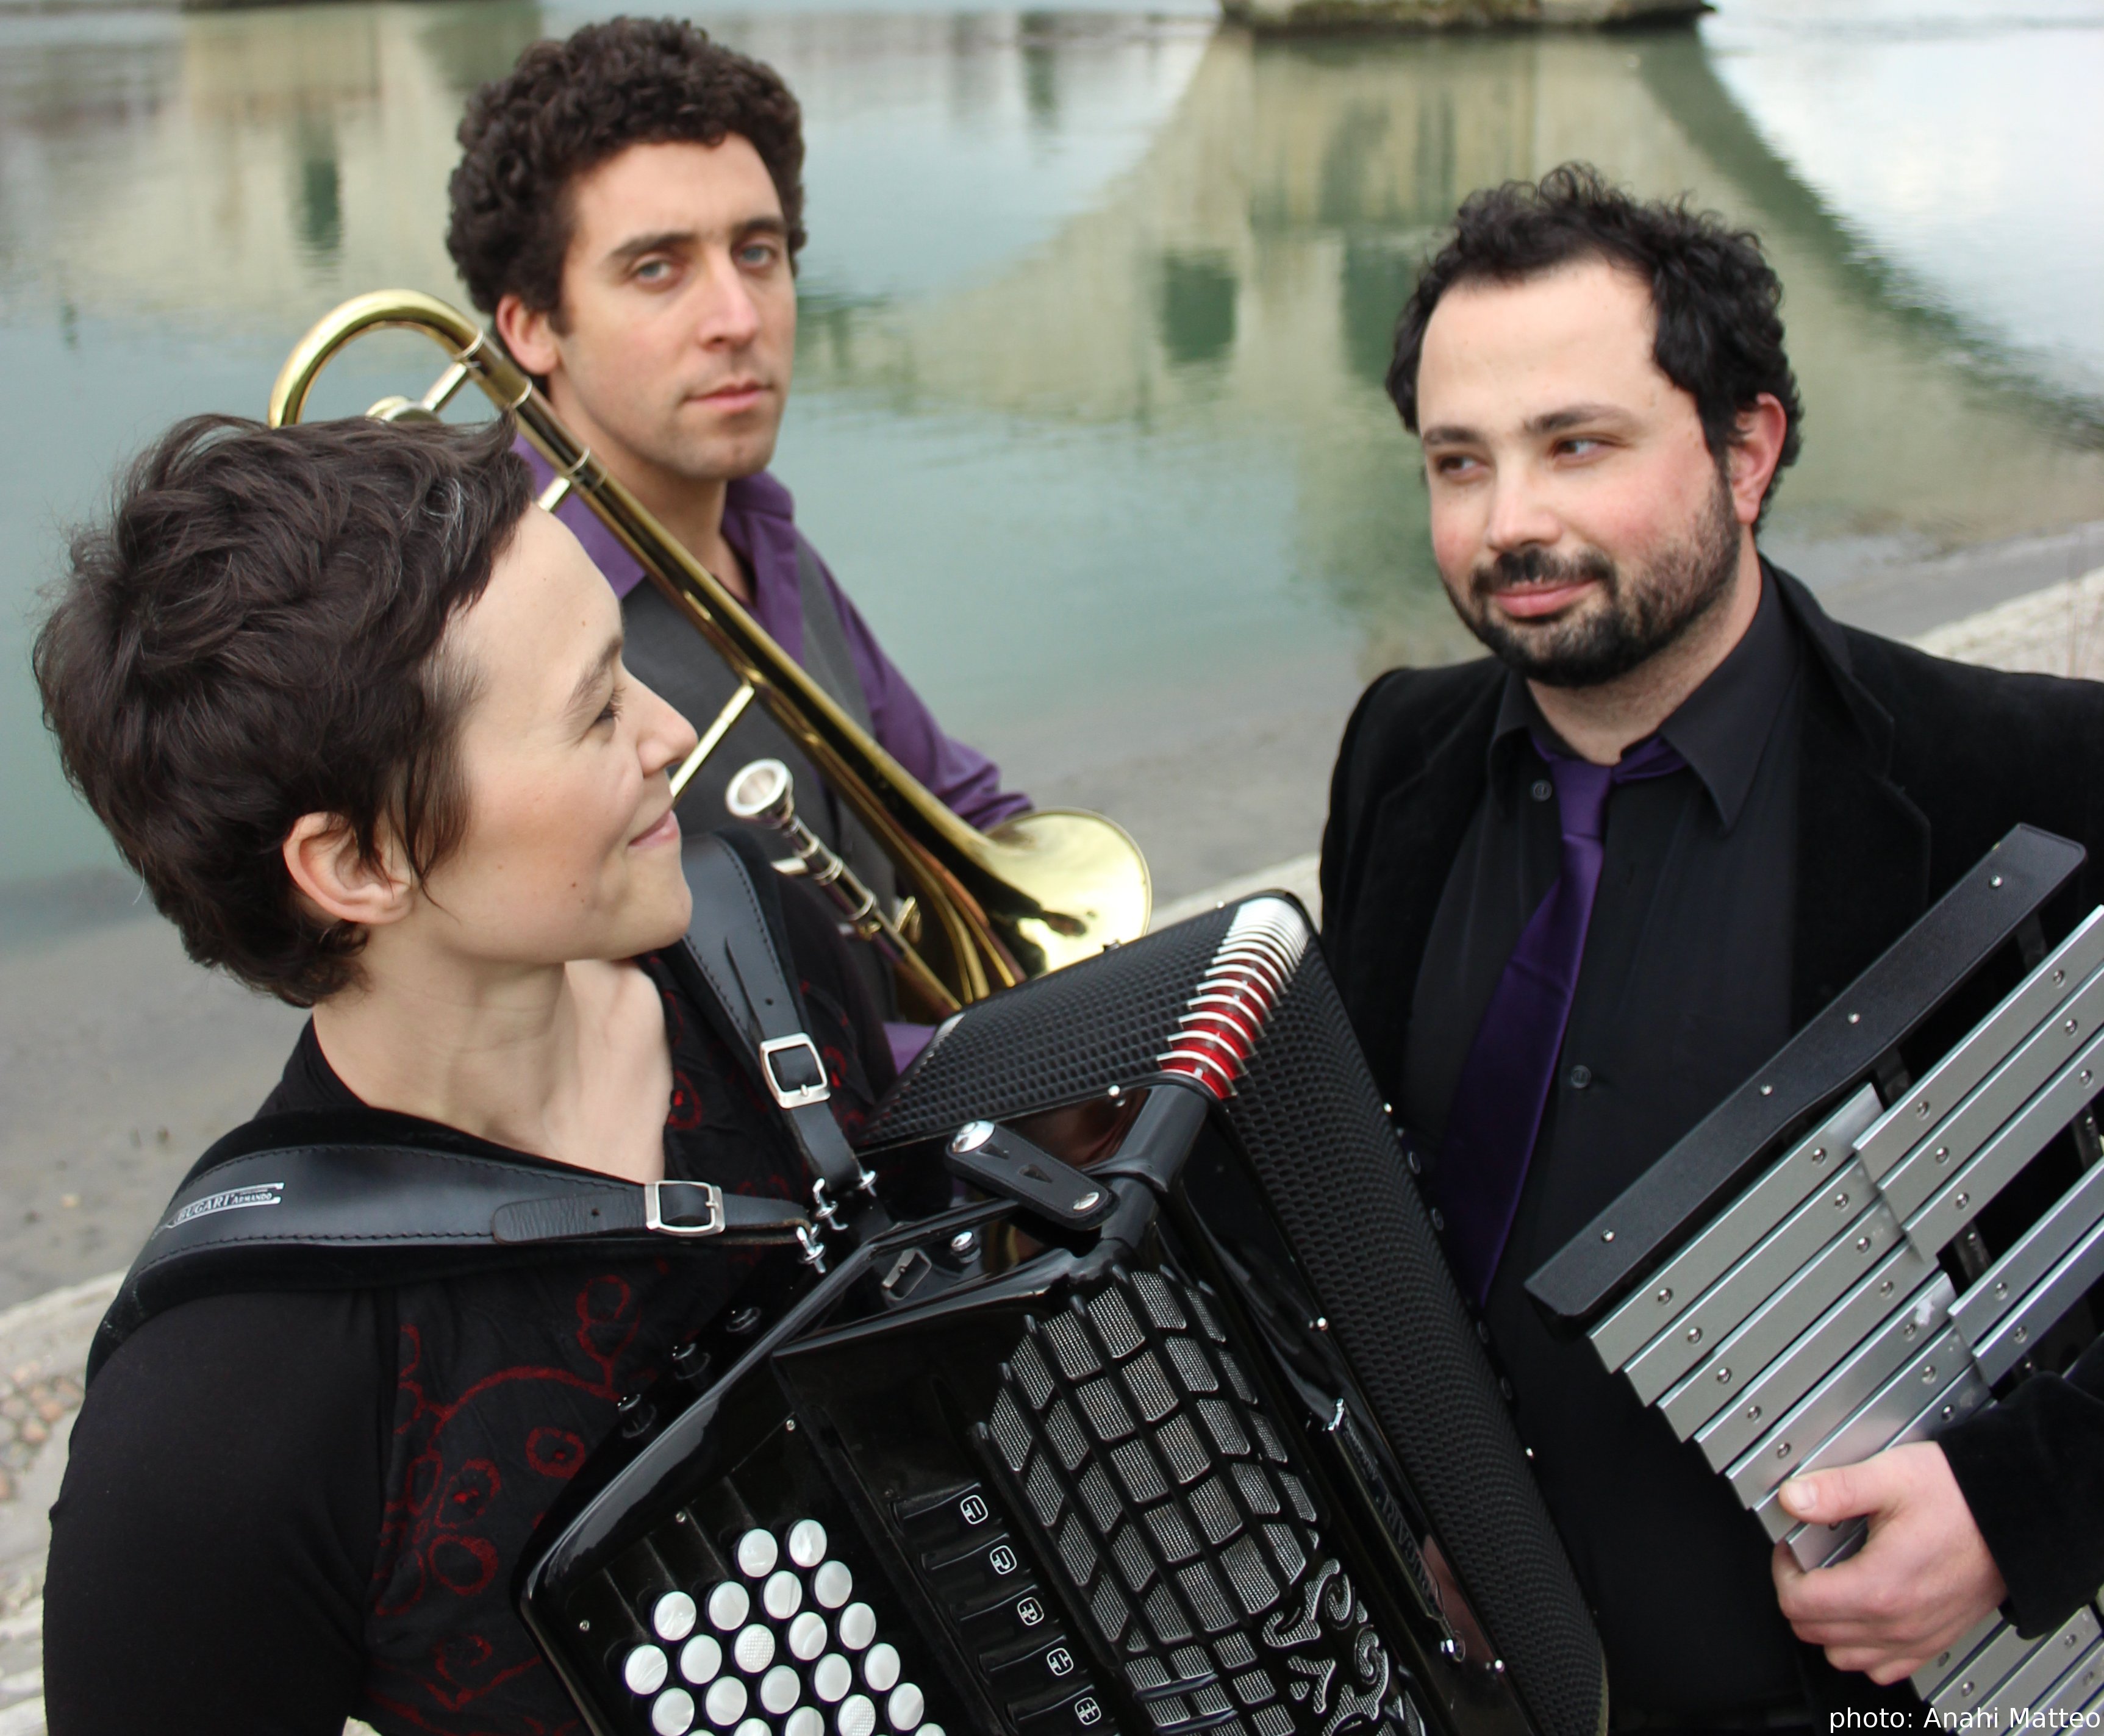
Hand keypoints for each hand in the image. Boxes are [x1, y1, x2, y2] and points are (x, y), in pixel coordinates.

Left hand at [1771, 1442, 2005, 1683]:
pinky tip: (1864, 1614)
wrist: (2015, 1517)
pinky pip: (1885, 1668)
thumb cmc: (1960, 1498)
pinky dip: (1864, 1649)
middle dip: (1799, 1595)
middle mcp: (1897, 1623)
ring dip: (1827, 1626)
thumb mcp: (1889, 1478)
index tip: (1790, 1548)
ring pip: (1845, 1656)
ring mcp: (1918, 1637)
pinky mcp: (1935, 1641)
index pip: (1798, 1603)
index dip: (1782, 1570)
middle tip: (1808, 1562)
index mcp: (1879, 1587)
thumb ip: (1834, 1489)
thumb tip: (1793, 1499)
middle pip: (1814, 1632)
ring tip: (1832, 1585)